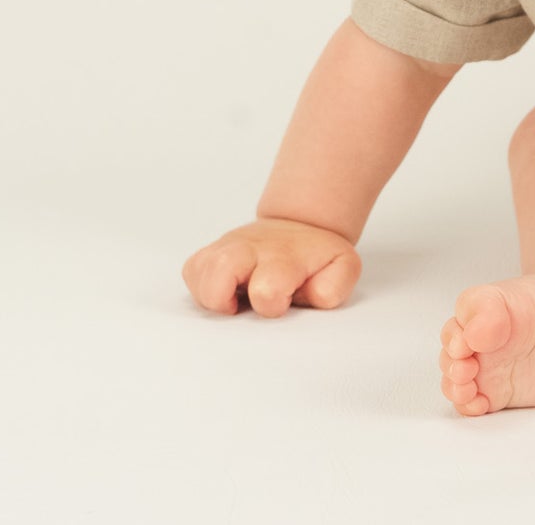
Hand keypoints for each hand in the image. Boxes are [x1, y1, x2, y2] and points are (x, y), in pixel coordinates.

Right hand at [182, 217, 361, 316]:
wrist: (302, 229)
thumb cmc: (317, 259)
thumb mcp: (341, 268)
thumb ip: (333, 286)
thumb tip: (315, 297)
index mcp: (284, 257)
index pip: (267, 287)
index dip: (271, 303)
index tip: (282, 302)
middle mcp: (251, 249)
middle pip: (222, 267)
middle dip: (225, 296)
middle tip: (241, 305)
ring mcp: (229, 247)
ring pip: (199, 268)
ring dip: (210, 293)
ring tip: (233, 299)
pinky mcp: (213, 253)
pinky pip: (192, 269)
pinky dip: (201, 285)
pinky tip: (225, 290)